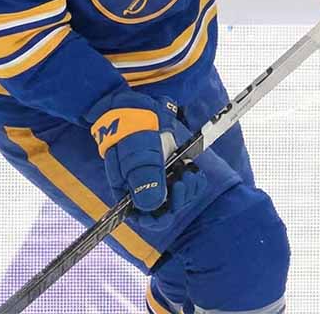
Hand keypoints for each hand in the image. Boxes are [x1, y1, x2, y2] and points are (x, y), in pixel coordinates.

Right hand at [86, 89, 204, 229]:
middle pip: (163, 211)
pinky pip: (185, 184)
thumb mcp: (135, 151)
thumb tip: (152, 207)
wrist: (136, 103)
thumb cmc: (130, 127)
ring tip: (189, 172)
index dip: (158, 217)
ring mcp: (158, 178)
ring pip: (176, 199)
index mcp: (126, 190)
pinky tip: (192, 170)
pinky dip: (193, 181)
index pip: (142, 217)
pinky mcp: (171, 169)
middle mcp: (142, 188)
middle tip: (183, 181)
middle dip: (177, 200)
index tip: (170, 203)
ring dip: (187, 190)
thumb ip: (143, 178)